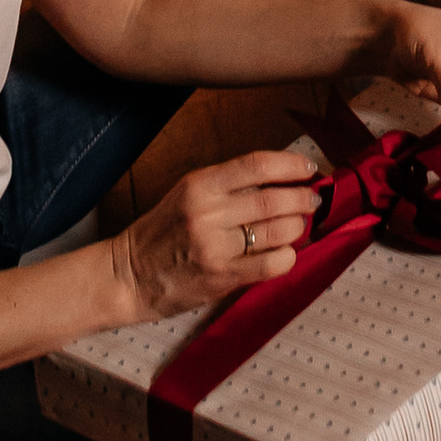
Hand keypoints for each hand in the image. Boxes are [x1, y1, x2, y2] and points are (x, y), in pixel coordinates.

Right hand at [114, 145, 321, 321]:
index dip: (290, 164)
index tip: (309, 167)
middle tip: (312, 200)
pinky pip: (270, 264)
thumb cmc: (161, 233)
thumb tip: (280, 178)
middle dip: (302, 198)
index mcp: (200, 184)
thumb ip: (228, 185)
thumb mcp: (187, 194)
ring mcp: (214, 246)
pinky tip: (285, 253)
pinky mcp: (220, 277)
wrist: (127, 276)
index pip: (257, 164)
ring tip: (298, 226)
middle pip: (273, 199)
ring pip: (277, 230)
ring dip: (297, 227)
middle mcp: (207, 212)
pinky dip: (287, 257)